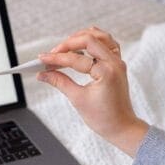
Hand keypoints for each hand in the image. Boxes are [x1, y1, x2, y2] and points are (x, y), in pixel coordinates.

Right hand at [37, 26, 147, 155]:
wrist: (122, 128)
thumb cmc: (104, 118)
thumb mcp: (77, 99)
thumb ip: (59, 82)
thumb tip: (43, 74)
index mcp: (107, 72)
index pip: (76, 59)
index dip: (56, 59)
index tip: (42, 60)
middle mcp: (114, 63)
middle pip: (89, 40)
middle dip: (67, 44)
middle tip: (52, 54)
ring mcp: (118, 62)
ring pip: (100, 36)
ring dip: (81, 38)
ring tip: (65, 46)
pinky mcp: (117, 64)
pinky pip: (107, 43)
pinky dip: (93, 41)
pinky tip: (81, 46)